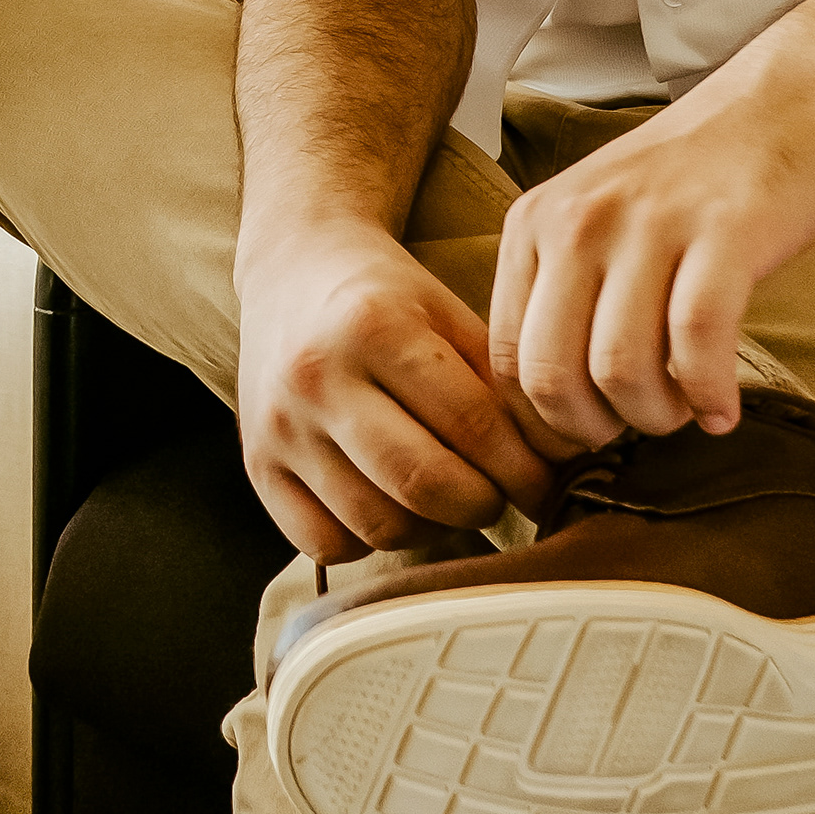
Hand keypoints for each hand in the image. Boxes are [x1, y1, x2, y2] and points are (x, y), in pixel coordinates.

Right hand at [235, 216, 563, 561]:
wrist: (293, 269)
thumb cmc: (387, 297)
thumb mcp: (450, 315)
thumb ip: (499, 386)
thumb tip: (558, 466)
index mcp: (374, 325)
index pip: (471, 425)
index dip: (524, 469)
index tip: (547, 485)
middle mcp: (316, 377)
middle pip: (422, 483)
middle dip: (482, 504)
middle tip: (499, 496)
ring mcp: (279, 426)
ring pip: (376, 524)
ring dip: (430, 528)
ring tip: (447, 499)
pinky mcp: (256, 465)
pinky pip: (324, 544)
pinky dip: (368, 541)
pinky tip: (389, 506)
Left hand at [490, 88, 814, 448]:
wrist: (781, 106)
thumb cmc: (689, 181)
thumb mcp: (595, 218)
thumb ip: (563, 291)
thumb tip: (549, 409)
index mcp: (534, 222)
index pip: (508, 357)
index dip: (544, 419)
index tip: (586, 433)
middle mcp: (578, 221)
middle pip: (553, 375)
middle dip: (592, 429)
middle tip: (634, 428)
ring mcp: (649, 224)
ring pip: (621, 369)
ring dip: (655, 417)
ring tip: (683, 411)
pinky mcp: (721, 233)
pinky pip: (697, 344)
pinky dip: (709, 395)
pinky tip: (723, 409)